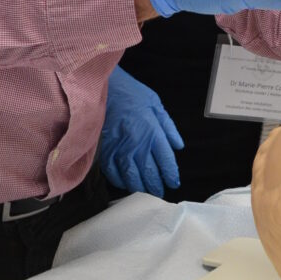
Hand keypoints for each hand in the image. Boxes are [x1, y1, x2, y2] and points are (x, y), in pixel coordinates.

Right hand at [99, 67, 183, 196]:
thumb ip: (168, 126)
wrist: (102, 87)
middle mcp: (138, 143)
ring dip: (141, 187)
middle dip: (157, 185)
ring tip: (146, 192)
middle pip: (150, 173)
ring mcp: (120, 149)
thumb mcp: (155, 103)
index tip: (173, 182)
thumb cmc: (129, 93)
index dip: (171, 175)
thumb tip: (178, 145)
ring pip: (132, 177)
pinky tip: (126, 183)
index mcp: (152, 131)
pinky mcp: (105, 150)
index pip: (166, 161)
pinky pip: (113, 173)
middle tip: (160, 192)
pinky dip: (121, 181)